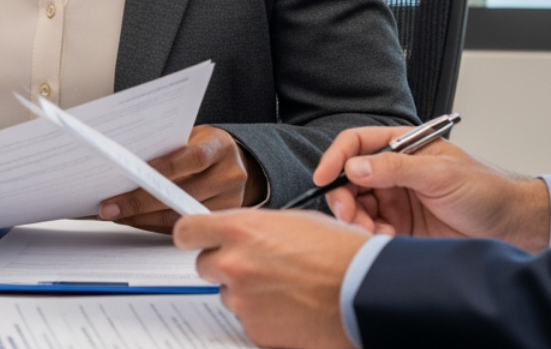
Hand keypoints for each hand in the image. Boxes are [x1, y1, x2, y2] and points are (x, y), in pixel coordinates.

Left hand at [98, 125, 265, 233]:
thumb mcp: (191, 136)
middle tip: (108, 207)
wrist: (234, 163)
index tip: (128, 176)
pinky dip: (155, 225)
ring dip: (142, 217)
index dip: (160, 169)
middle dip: (140, 201)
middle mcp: (229, 174)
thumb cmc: (203, 146)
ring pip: (180, 215)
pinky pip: (183, 226)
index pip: (192, 158)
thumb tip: (122, 165)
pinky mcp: (222, 222)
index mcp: (220, 146)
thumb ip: (166, 147)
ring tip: (115, 214)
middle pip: (182, 192)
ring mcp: (230, 201)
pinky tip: (134, 220)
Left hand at [175, 209, 365, 348]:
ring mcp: (242, 300)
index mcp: (240, 230)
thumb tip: (242, 233)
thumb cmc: (339, 253)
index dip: (192, 234)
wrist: (363, 291)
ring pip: (229, 294)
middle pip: (204, 265)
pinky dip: (264, 314)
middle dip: (225, 264)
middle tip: (256, 264)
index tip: (195, 237)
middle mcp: (233, 264)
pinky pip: (248, 319)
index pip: (187, 230)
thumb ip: (256, 228)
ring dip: (248, 291)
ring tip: (285, 286)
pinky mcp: (255, 330)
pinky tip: (290, 305)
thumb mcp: (293, 221)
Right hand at [315, 125, 550, 252]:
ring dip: (357, 221)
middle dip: (343, 197)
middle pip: (349, 179)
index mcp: (402, 147)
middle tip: (349, 216)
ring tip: (374, 233)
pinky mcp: (400, 226)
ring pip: (356, 207)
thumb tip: (355, 167)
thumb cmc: (485, 190)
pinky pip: (370, 229)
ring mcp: (395, 199)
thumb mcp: (440, 174)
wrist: (510, 227)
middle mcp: (394, 171)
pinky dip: (370, 236)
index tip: (324, 177)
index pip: (357, 144)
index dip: (336, 158)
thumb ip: (396, 168)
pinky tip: (387, 241)